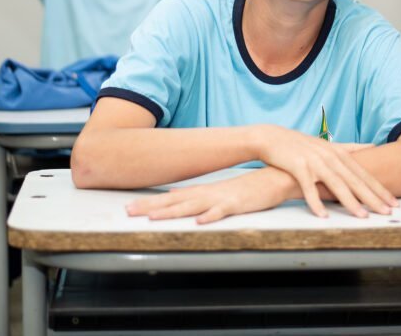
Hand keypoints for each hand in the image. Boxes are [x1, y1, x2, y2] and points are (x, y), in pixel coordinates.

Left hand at [127, 167, 293, 223]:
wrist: (272, 178)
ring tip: (153, 218)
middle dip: (150, 208)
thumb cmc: (244, 188)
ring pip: (192, 206)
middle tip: (128, 212)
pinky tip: (199, 222)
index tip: (128, 208)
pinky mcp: (236, 204)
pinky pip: (221, 211)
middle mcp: (205, 194)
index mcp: (200, 193)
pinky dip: (210, 216)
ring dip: (172, 212)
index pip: (169, 199)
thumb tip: (171, 196)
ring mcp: (220, 198)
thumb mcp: (214, 191)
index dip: (148, 204)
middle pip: (173, 203)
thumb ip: (192, 194)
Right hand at [253, 124, 395, 217]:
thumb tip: (372, 146)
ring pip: (336, 184)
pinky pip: (309, 188)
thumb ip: (350, 147)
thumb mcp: (327, 144)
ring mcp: (314, 161)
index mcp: (339, 153)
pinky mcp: (298, 167)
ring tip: (362, 216)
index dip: (379, 189)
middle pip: (354, 180)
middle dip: (372, 197)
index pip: (363, 174)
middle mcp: (330, 157)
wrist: (272, 137)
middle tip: (386, 212)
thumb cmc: (301, 144)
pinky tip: (322, 215)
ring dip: (349, 202)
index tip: (393, 202)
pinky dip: (315, 201)